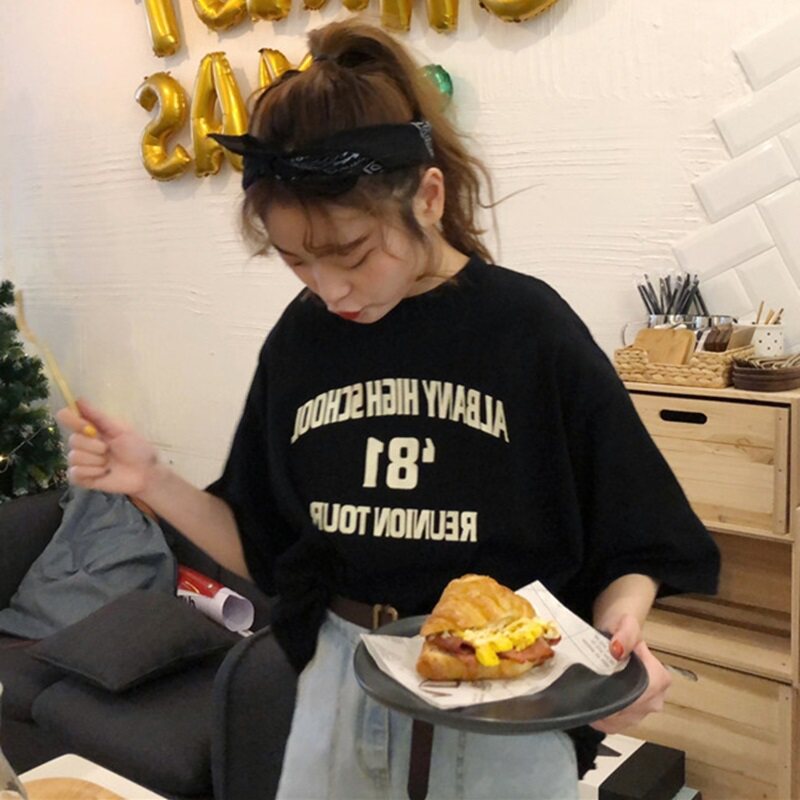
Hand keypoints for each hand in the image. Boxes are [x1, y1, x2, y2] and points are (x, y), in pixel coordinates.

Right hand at [56, 398, 158, 496]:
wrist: (145, 473)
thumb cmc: (137, 449)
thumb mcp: (121, 430)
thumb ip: (98, 416)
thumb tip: (79, 399)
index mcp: (90, 428)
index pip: (66, 417)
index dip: (73, 421)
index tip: (90, 429)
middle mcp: (82, 443)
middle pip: (72, 440)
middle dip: (95, 446)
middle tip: (109, 450)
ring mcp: (81, 461)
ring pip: (74, 457)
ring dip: (96, 461)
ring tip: (109, 463)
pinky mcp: (81, 477)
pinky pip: (74, 473)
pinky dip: (92, 473)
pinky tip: (104, 473)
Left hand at [590, 614, 671, 733]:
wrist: (618, 637)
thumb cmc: (623, 631)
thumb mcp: (625, 624)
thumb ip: (625, 634)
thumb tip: (617, 650)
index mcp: (659, 679)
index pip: (638, 696)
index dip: (616, 693)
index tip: (595, 686)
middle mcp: (656, 699)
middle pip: (627, 710)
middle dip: (605, 702)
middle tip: (584, 691)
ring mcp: (644, 712)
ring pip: (619, 719)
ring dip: (601, 711)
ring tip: (585, 697)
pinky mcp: (631, 718)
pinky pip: (614, 725)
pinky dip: (600, 718)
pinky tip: (589, 707)